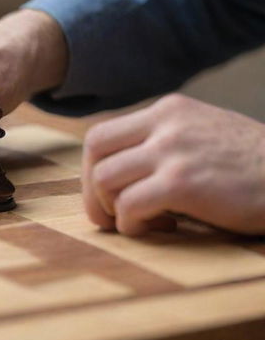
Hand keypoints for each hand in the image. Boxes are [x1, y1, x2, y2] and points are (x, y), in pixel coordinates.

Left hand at [82, 94, 264, 235]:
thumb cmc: (250, 163)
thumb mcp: (201, 132)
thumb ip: (162, 139)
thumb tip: (120, 168)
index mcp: (167, 110)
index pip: (103, 132)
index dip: (92, 167)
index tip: (104, 192)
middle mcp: (164, 124)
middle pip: (94, 149)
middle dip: (91, 187)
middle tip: (105, 215)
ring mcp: (172, 151)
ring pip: (106, 178)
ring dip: (112, 209)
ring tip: (138, 222)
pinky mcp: (183, 183)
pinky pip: (130, 205)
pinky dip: (132, 224)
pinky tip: (159, 229)